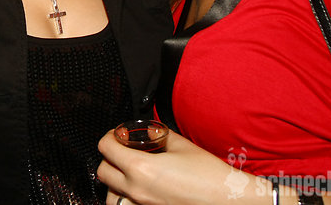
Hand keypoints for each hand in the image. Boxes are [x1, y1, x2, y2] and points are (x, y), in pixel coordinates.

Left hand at [98, 129, 248, 204]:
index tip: (118, 135)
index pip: (106, 148)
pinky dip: (125, 198)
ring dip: (114, 183)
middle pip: (102, 172)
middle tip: (122, 151)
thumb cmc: (208, 175)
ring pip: (110, 196)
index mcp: (140, 168)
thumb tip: (148, 131)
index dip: (110, 137)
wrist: (227, 199)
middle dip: (109, 158)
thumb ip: (158, 135)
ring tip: (128, 174)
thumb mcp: (180, 145)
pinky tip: (138, 190)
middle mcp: (136, 190)